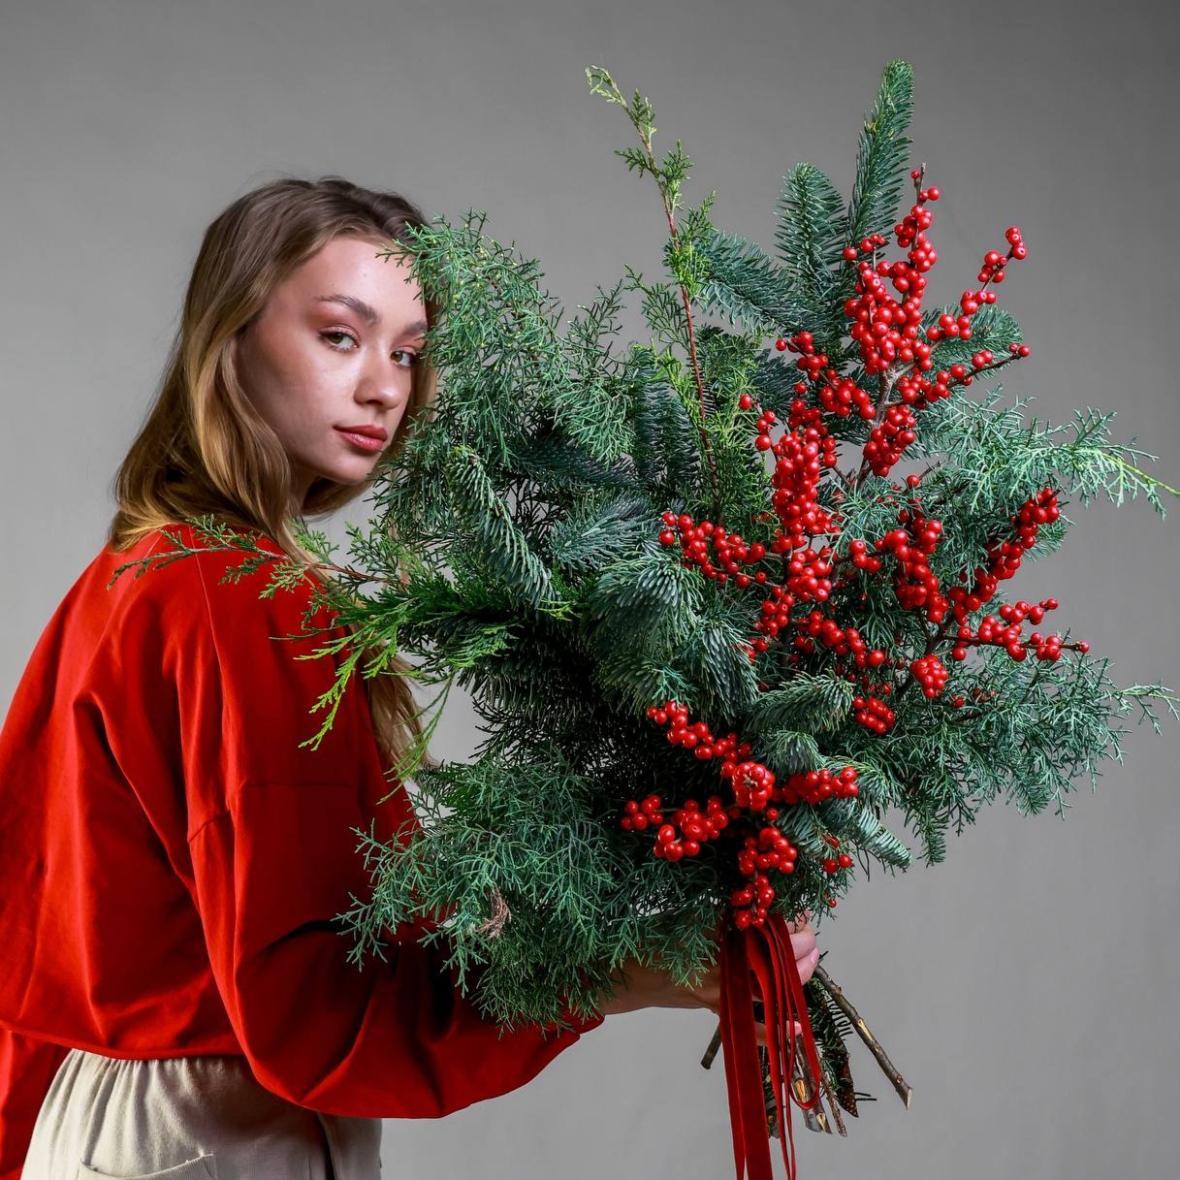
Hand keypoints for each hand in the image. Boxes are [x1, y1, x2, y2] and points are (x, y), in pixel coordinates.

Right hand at [598, 912, 819, 1046]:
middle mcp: (724, 971)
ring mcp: (721, 994)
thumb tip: (759, 900)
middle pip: (775, 962)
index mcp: (718, 941)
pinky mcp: (714, 1008)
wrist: (622, 975)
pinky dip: (772, 1030)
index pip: (767, 932)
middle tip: (810, 933)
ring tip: (809, 959)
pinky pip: (749, 1024)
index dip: (790, 923)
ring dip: (794, 976)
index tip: (803, 913)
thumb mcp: (686, 914)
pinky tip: (795, 1029)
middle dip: (800, 948)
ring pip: (770, 989)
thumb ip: (722, 911)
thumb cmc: (651, 938)